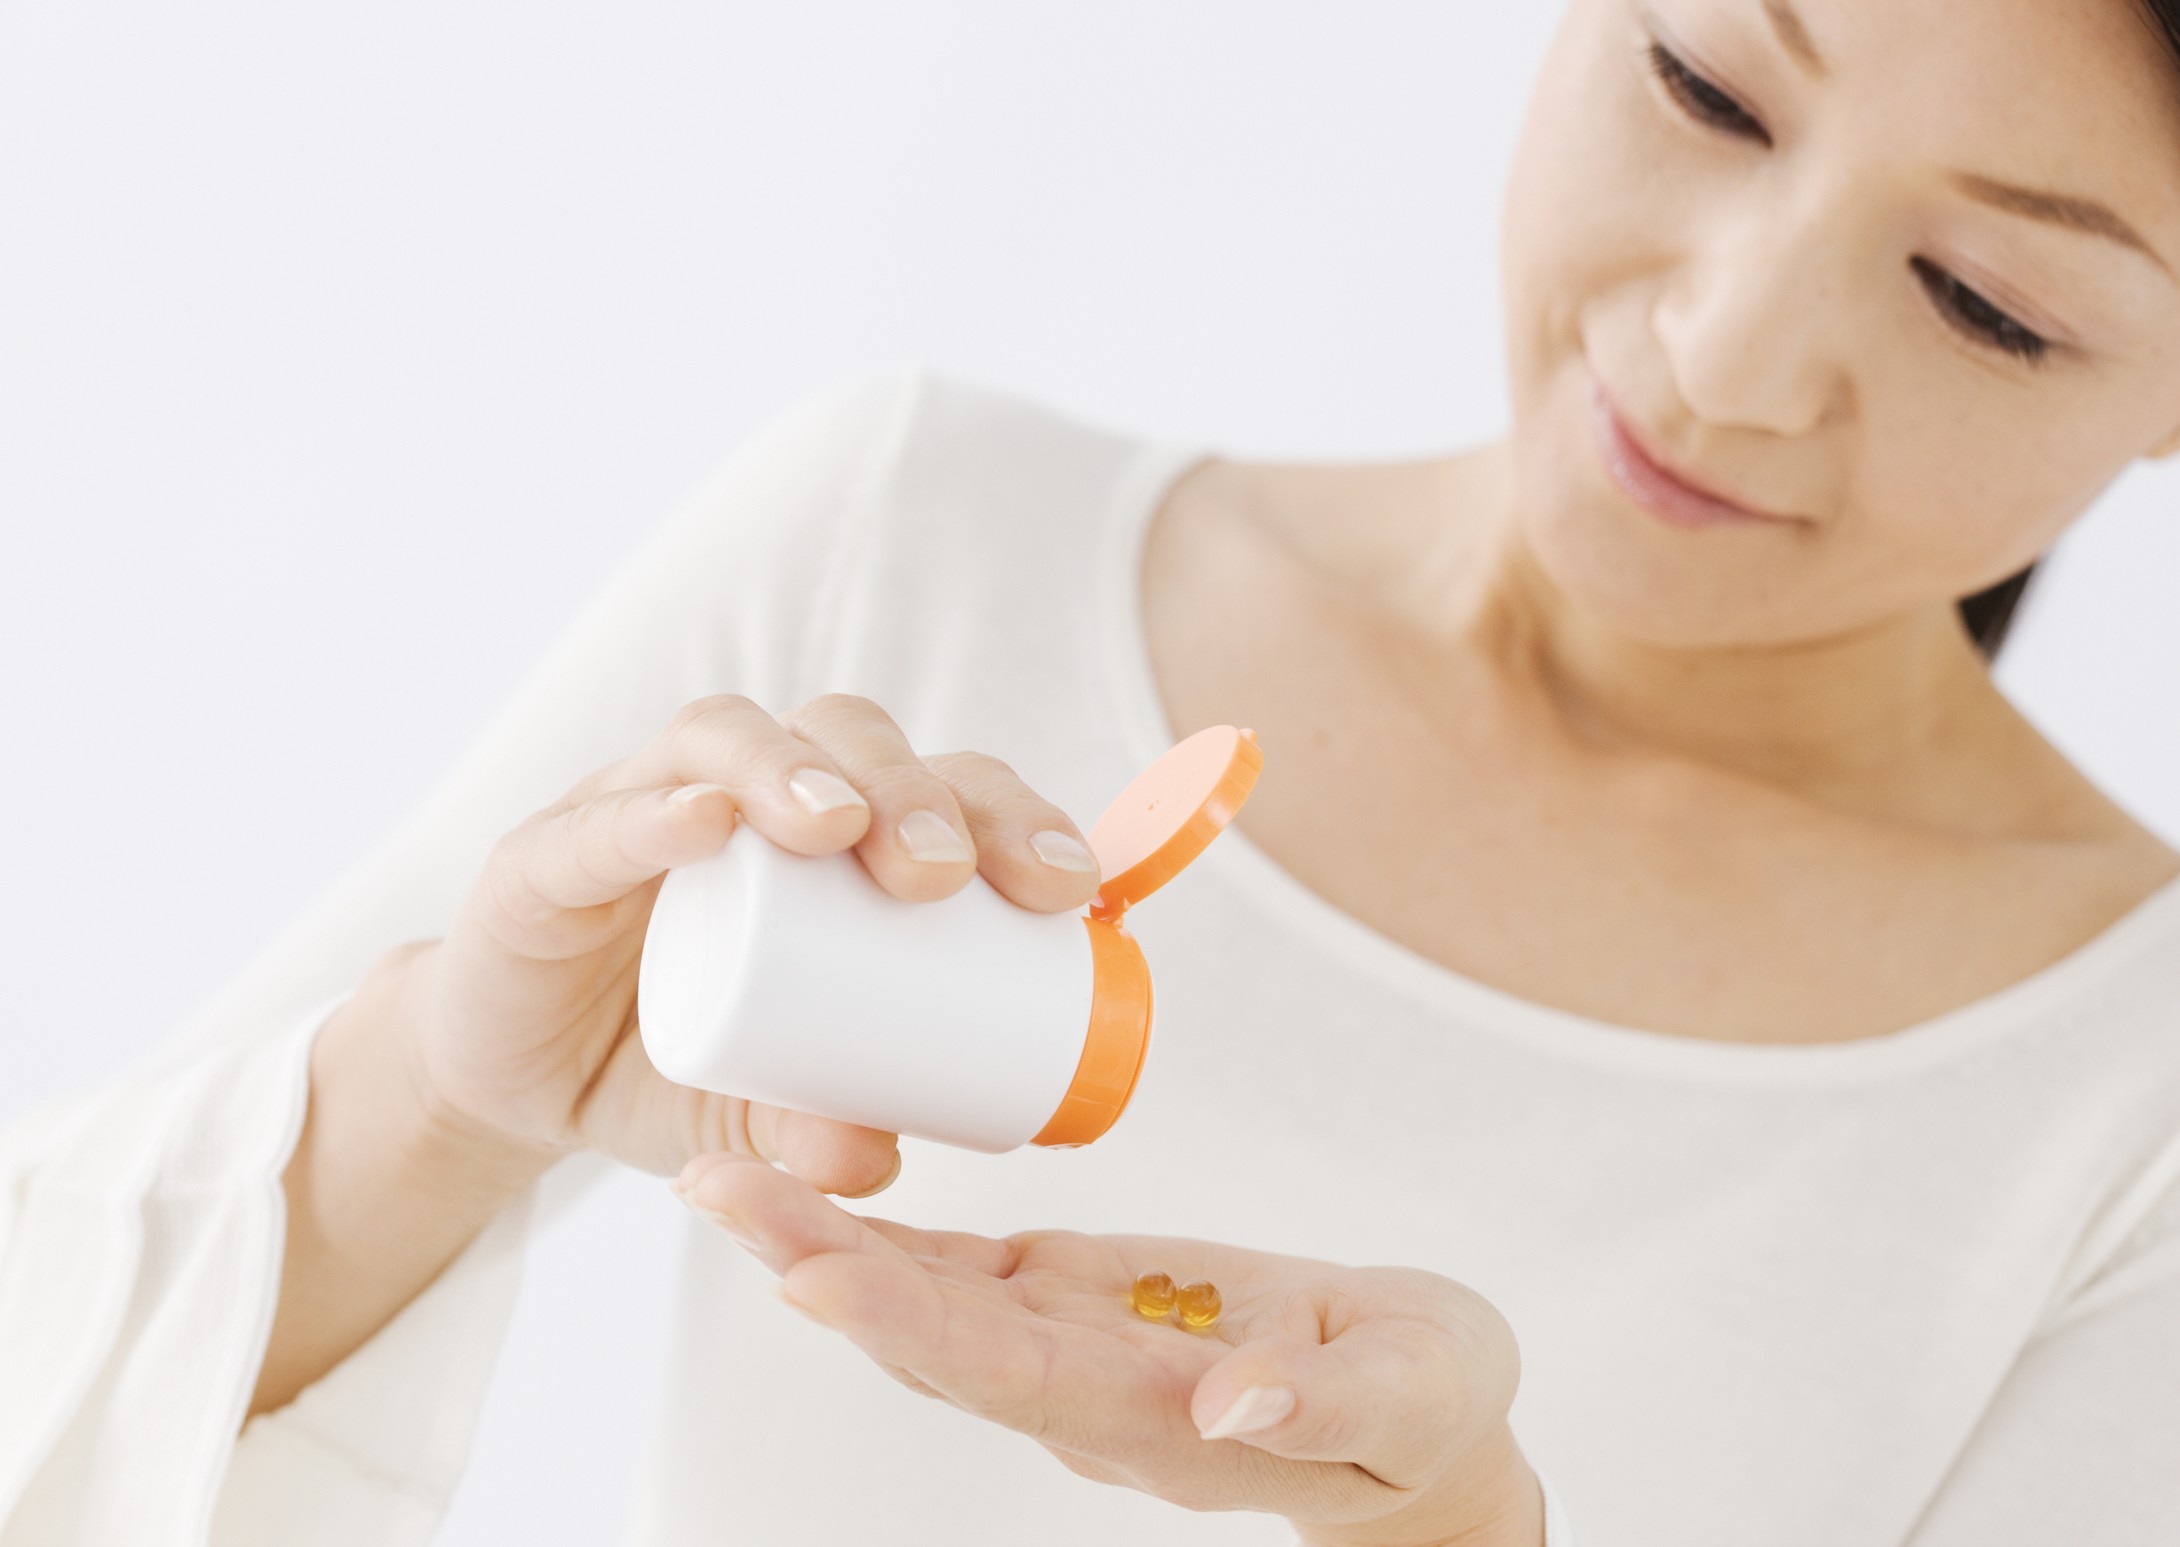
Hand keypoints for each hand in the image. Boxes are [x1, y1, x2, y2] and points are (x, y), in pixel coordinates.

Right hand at [392, 692, 1103, 1188]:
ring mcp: (640, 806)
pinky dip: (656, 811)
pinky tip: (705, 822)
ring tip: (843, 826)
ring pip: (731, 738)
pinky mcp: (543, 854)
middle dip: (914, 790)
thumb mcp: (759, 1115)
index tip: (1067, 887)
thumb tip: (886, 1157)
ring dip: (797, 770)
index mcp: (828, 840)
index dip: (1009, 813)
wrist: (511, 1084)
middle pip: (848, 740)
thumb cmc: (669, 1067)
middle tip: (946, 874)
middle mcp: (745, 795)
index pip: (936, 785)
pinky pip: (601, 815)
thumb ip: (816, 1131)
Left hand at [677, 1153, 1543, 1546]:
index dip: (910, 1324)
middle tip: (718, 1187)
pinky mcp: (1075, 1301)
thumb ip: (1329, 1401)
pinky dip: (886, 1233)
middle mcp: (1082, 1392)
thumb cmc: (1429, 1405)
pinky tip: (816, 1186)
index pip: (1011, 1372)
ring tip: (728, 1172)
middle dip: (822, 1266)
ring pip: (926, 1301)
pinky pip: (963, 1273)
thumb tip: (1229, 1401)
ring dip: (825, 1242)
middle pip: (930, 1336)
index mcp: (1156, 1415)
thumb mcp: (1415, 1394)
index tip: (813, 1274)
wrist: (1419, 1424)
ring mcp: (1068, 1349)